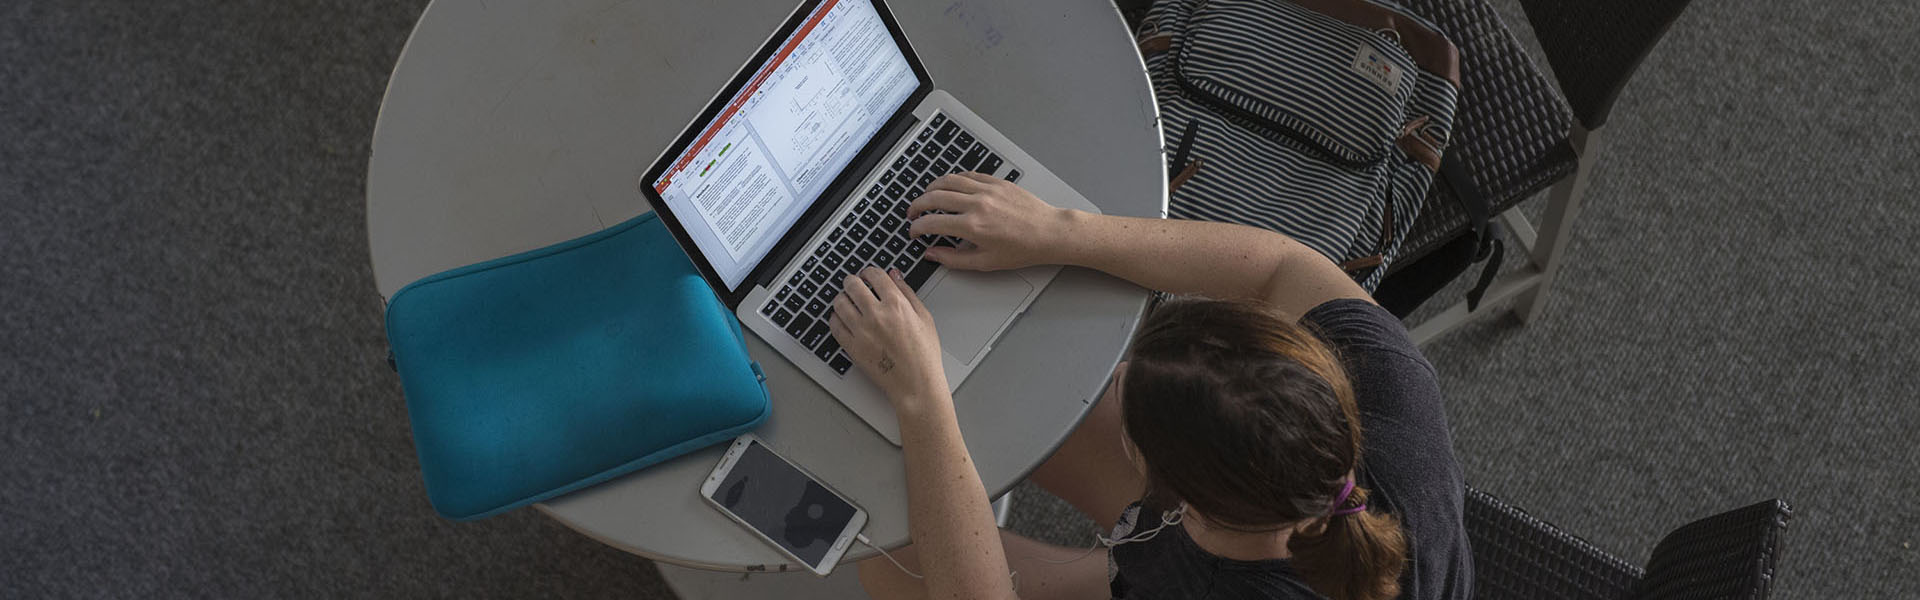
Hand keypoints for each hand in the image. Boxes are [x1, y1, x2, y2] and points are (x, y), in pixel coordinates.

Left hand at [828, 267, 949, 414]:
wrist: (916, 384)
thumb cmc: (924, 355)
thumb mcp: (924, 317)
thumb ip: (908, 293)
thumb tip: (895, 275)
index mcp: (896, 304)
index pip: (874, 275)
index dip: (869, 272)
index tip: (867, 275)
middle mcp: (877, 315)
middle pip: (852, 285)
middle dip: (852, 281)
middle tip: (853, 284)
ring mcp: (862, 331)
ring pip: (839, 303)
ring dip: (842, 298)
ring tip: (847, 301)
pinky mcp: (852, 347)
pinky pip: (835, 325)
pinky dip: (836, 318)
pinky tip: (842, 319)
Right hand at [906, 172, 1074, 271]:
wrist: (1049, 233)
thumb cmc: (1022, 249)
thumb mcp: (985, 262)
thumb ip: (953, 259)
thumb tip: (932, 254)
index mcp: (973, 226)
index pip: (932, 222)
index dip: (917, 227)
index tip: (914, 232)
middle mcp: (977, 204)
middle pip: (935, 196)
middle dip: (917, 205)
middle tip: (913, 213)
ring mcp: (987, 190)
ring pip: (949, 180)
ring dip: (931, 187)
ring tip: (926, 196)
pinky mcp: (996, 182)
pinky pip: (968, 175)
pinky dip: (954, 179)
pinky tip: (949, 186)